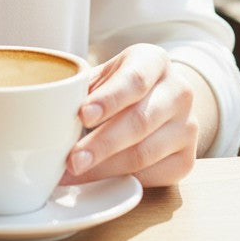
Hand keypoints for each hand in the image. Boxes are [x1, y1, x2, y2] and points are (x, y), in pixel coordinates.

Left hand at [63, 44, 198, 187]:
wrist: (161, 99)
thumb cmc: (122, 83)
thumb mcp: (106, 73)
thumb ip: (85, 86)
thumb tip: (52, 110)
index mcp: (154, 61)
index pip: (134, 80)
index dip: (108, 100)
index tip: (82, 115)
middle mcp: (179, 92)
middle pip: (139, 121)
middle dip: (102, 143)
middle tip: (72, 159)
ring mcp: (188, 128)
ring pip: (145, 153)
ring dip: (106, 167)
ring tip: (76, 173)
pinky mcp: (187, 159)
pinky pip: (153, 175)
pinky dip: (120, 179)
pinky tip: (97, 179)